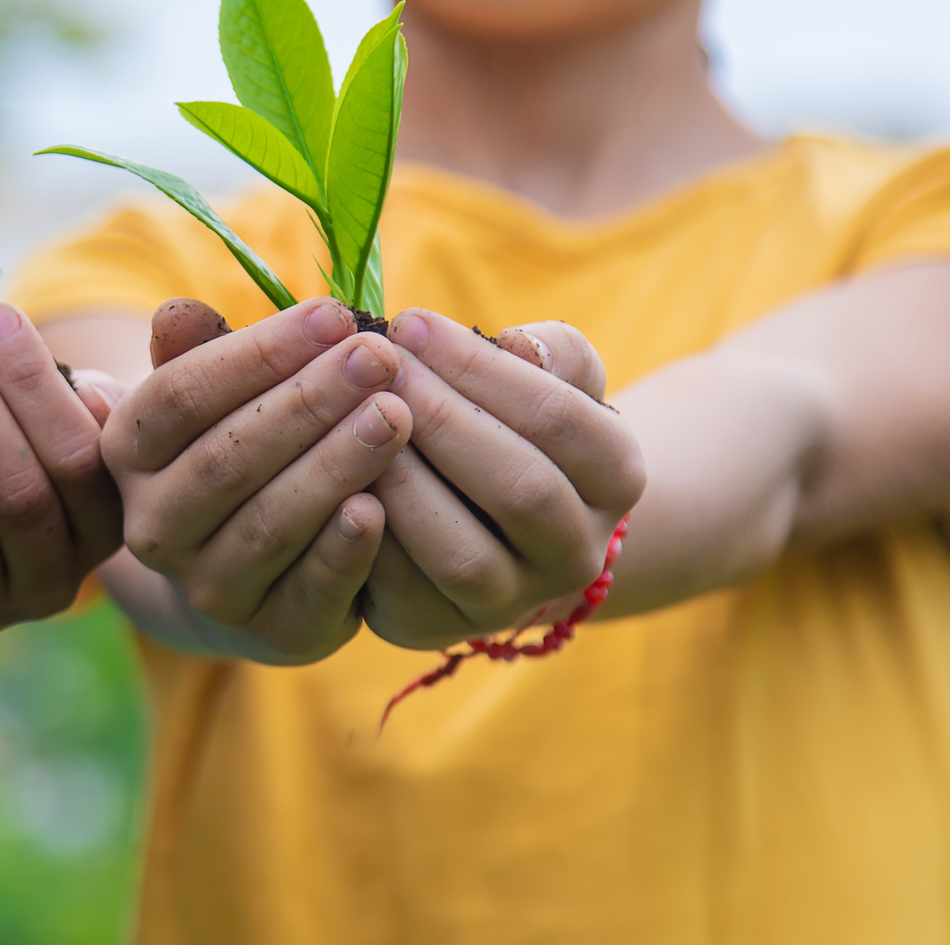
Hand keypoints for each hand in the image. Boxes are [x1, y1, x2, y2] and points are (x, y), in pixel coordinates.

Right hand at [103, 298, 412, 663]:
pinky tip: (381, 507)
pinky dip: (343, 550)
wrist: (250, 573)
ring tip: (395, 414)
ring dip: (335, 465)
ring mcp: (206, 587)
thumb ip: (202, 351)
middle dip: (310, 401)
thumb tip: (179, 313)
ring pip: (268, 523)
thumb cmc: (238, 451)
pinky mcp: (271, 633)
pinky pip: (307, 591)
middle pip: (227, 458)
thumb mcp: (213, 397)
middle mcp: (152, 526)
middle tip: (380, 357)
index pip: (183, 395)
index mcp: (128, 452)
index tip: (334, 315)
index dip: (259, 353)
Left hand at [359, 309, 645, 648]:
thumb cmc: (515, 422)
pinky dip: (363, 535)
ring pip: (461, 554)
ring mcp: (510, 602)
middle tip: (375, 369)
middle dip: (439, 421)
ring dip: (402, 483)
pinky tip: (331, 480)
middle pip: (520, 489)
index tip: (410, 323)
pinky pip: (399, 590)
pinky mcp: (436, 626)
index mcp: (617, 477)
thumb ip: (551, 351)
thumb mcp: (551, 377)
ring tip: (351, 420)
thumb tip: (517, 344)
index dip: (480, 368)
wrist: (492, 520)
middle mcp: (577, 553)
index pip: (559, 418)